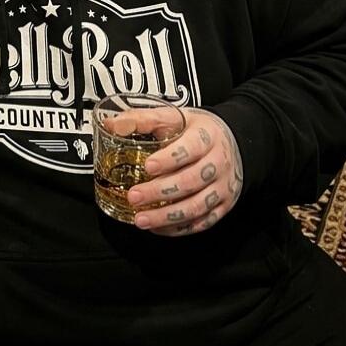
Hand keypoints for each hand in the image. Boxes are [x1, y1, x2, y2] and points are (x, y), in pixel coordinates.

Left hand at [126, 110, 243, 235]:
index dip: (169, 159)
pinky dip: (179, 228)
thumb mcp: (174, 117)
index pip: (191, 148)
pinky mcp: (223, 205)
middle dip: (160, 192)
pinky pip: (203, 222)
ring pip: (197, 206)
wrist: (234, 142)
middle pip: (191, 181)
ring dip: (167, 216)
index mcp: (206, 137)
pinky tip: (158, 227)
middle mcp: (218, 163)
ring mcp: (222, 187)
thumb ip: (143, 120)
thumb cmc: (198, 131)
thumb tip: (112, 125)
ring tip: (141, 219)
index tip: (148, 166)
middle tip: (134, 196)